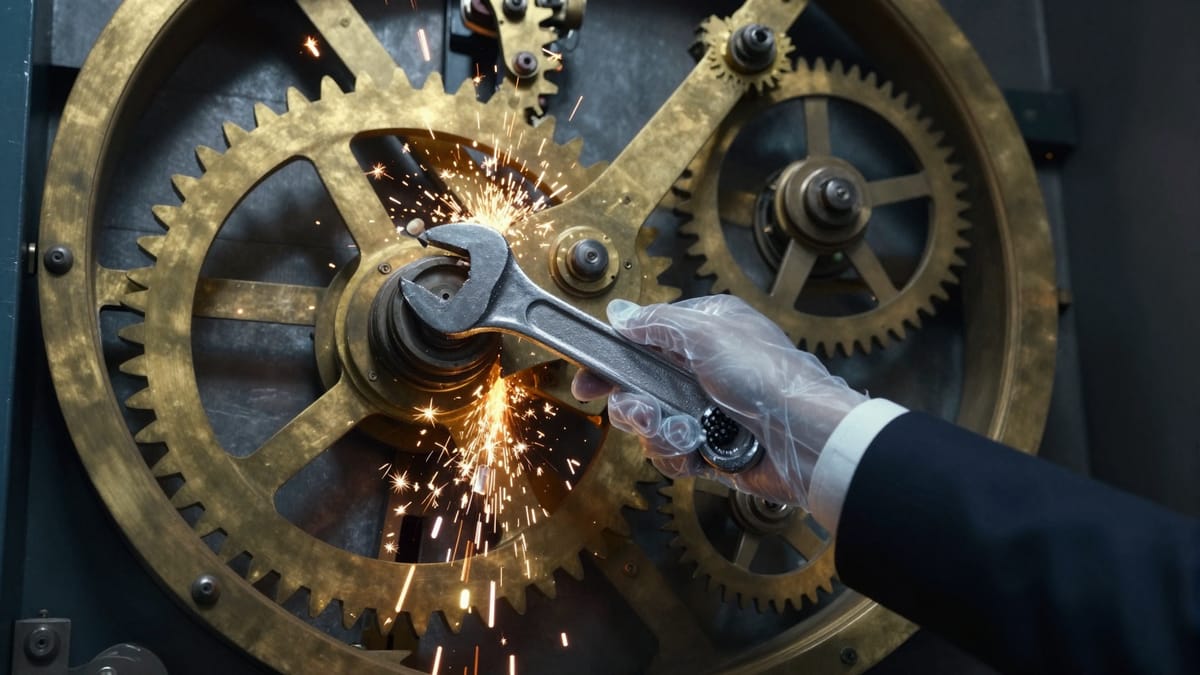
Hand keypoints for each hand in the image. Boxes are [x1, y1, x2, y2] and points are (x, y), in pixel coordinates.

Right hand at [572, 295, 866, 507]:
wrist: (806, 439)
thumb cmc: (766, 377)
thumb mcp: (707, 334)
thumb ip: (656, 324)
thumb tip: (619, 315)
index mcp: (704, 333)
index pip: (641, 342)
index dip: (610, 362)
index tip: (587, 381)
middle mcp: (701, 370)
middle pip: (636, 388)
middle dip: (633, 405)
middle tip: (642, 411)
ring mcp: (703, 411)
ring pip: (649, 424)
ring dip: (658, 431)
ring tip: (682, 432)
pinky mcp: (708, 448)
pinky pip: (669, 453)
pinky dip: (679, 454)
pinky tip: (698, 452)